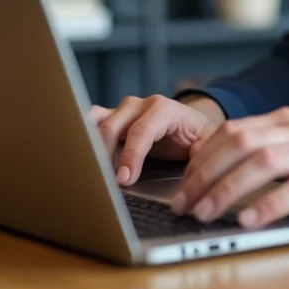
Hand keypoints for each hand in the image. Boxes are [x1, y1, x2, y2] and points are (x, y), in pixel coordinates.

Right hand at [89, 95, 223, 185]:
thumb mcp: (206, 143)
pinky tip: (82, 158)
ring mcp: (123, 110)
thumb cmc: (197, 135)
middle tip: (105, 183)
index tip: (124, 180)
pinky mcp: (112, 118)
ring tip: (89, 170)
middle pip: (113, 126)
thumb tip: (195, 173)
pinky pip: (90, 122)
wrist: (192, 123)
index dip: (131, 156)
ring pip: (96, 119)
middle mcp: (140, 105)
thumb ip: (201, 155)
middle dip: (106, 156)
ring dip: (89, 144)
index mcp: (164, 109)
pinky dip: (83, 137)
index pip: (142, 130)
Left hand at [171, 106, 288, 228]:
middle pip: (241, 145)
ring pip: (264, 164)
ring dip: (228, 190)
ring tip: (207, 213)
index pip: (233, 132)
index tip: (182, 185)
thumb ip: (270, 151)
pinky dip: (269, 205)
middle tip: (185, 203)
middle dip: (205, 175)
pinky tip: (250, 220)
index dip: (202, 158)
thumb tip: (219, 171)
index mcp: (287, 121)